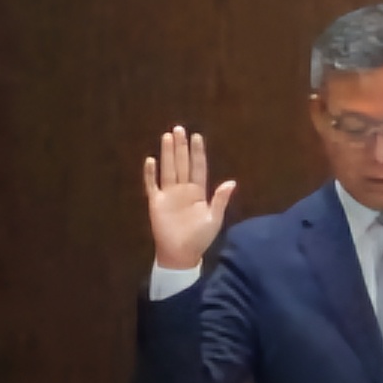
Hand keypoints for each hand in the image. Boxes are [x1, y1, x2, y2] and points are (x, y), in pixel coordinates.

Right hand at [143, 127, 235, 269]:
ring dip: (168, 153)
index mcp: (199, 192)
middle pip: (182, 163)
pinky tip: (151, 160)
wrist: (181, 253)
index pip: (198, 167)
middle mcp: (183, 190)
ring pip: (168, 169)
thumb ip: (220, 200)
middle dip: (181, 146)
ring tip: (167, 136)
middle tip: (179, 128)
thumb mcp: (214, 219)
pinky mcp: (156, 202)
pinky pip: (152, 185)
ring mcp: (169, 195)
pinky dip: (150, 173)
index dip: (197, 152)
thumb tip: (231, 182)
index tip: (197, 137)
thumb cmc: (200, 238)